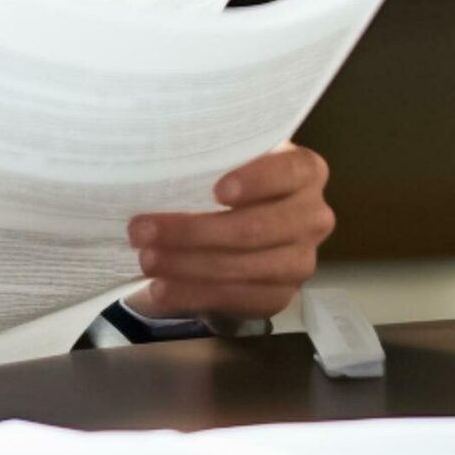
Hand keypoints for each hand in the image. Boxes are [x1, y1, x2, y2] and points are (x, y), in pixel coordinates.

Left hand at [123, 144, 333, 322]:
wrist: (247, 227)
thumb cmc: (231, 179)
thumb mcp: (230, 159)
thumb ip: (212, 156)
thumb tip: (158, 158)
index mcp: (306, 171)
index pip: (289, 173)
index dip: (255, 181)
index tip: (216, 191)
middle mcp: (313, 216)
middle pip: (255, 228)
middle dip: (193, 231)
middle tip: (142, 231)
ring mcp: (301, 260)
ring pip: (242, 267)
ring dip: (187, 266)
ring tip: (147, 260)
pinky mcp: (281, 295)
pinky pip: (235, 298)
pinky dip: (193, 294)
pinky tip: (162, 289)